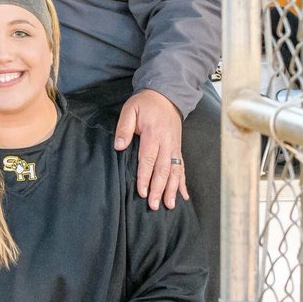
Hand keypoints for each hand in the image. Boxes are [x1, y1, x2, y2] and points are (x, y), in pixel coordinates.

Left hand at [114, 88, 188, 209]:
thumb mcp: (130, 110)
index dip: (145, 177)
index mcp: (153, 134)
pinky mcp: (178, 148)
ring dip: (172, 189)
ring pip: (175, 171)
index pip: (148, 160)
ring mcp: (174, 147)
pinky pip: (182, 167)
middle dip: (159, 189)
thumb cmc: (145, 104)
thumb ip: (124, 128)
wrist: (166, 95)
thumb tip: (119, 146)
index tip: (142, 192)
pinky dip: (182, 182)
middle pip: (163, 169)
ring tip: (169, 205)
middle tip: (154, 205)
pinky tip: (183, 195)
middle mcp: (166, 143)